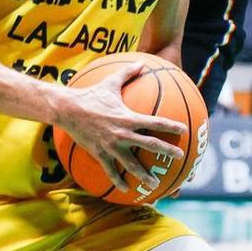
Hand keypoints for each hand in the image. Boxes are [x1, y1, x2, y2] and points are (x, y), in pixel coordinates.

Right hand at [52, 60, 186, 196]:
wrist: (67, 109)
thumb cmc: (90, 95)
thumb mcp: (110, 82)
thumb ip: (127, 73)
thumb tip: (141, 62)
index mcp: (128, 117)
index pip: (155, 122)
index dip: (171, 126)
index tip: (183, 131)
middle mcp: (122, 133)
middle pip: (150, 145)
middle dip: (167, 151)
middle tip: (180, 157)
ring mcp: (111, 146)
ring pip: (131, 164)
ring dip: (144, 175)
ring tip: (155, 184)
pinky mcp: (99, 153)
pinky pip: (111, 170)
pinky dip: (118, 180)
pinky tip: (125, 189)